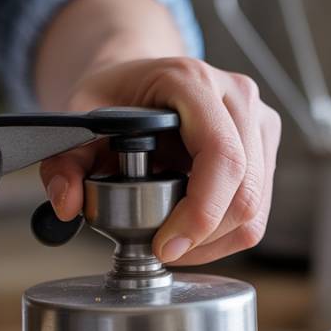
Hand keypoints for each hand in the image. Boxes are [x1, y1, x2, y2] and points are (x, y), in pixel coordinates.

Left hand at [40, 58, 280, 265]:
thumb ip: (64, 162)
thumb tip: (68, 203)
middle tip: (162, 250)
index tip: (164, 246)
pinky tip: (191, 230)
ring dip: (214, 242)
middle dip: (202, 237)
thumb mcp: (78, 121)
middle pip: (245, 193)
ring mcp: (259, 121)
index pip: (221, 158)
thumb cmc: (116, 97)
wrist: (141, 80)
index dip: (199, 214)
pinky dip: (224, 235)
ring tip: (174, 241)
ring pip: (255, 210)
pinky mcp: (266, 147)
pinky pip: (257, 211)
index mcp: (193, 82)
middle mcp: (238, 97)